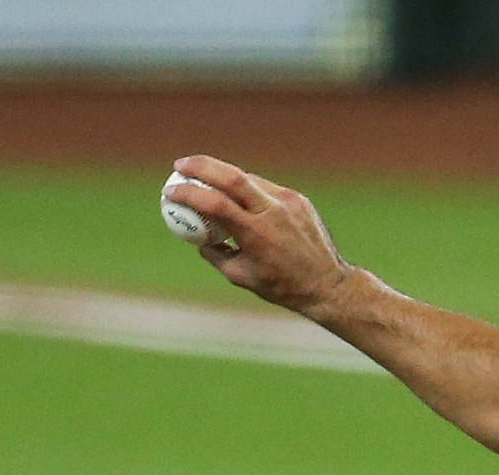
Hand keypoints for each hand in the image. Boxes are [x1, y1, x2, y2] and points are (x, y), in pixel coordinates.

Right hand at [165, 155, 354, 320]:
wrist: (328, 284)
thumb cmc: (281, 286)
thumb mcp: (240, 276)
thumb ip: (215, 254)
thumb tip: (196, 237)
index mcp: (256, 233)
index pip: (215, 203)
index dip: (188, 193)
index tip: (170, 191)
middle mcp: (273, 212)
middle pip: (231, 175)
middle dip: (200, 165)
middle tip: (180, 165)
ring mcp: (288, 202)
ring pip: (249, 180)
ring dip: (225, 178)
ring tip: (208, 184)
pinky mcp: (299, 199)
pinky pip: (266, 189)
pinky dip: (249, 191)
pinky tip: (241, 199)